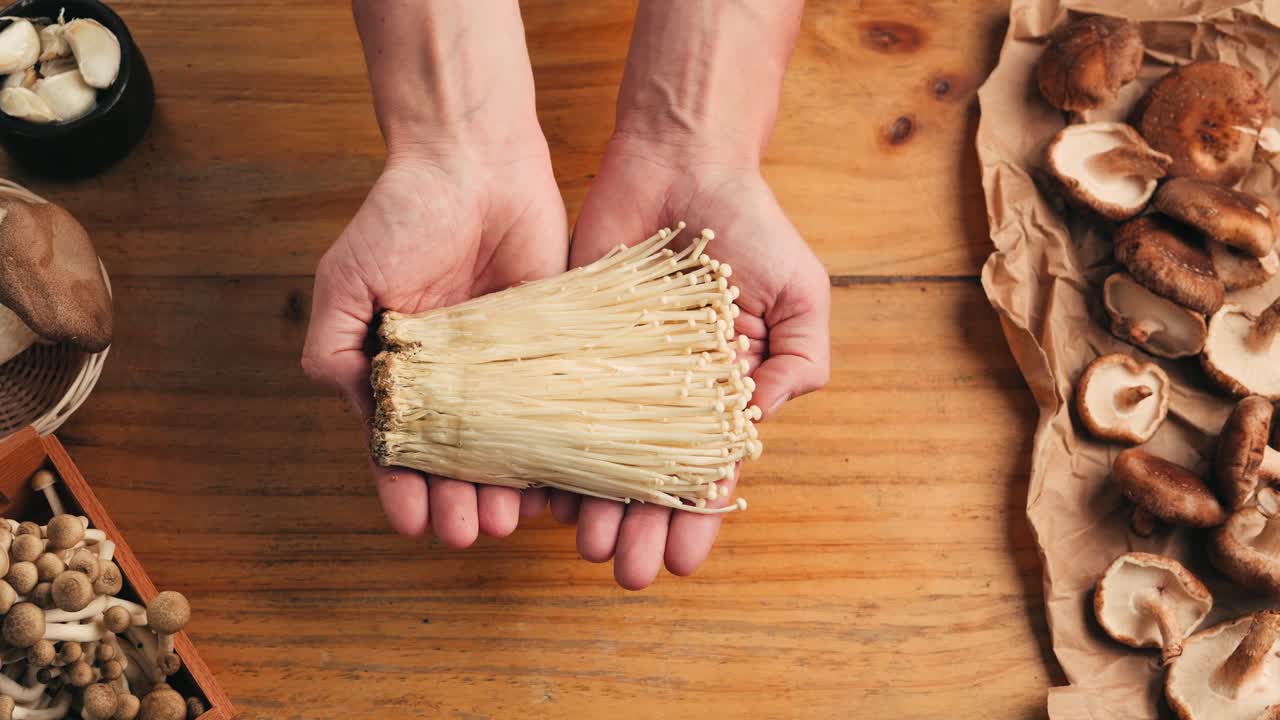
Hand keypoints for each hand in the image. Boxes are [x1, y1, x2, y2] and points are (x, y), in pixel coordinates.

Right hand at [302, 149, 567, 544]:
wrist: (475, 162)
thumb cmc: (402, 216)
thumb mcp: (347, 281)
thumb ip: (334, 348)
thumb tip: (355, 410)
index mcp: (402, 372)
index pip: (401, 449)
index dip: (404, 489)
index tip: (413, 522)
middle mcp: (456, 381)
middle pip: (457, 461)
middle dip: (458, 501)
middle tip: (468, 532)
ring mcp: (507, 369)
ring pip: (510, 448)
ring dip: (505, 491)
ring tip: (508, 521)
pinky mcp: (554, 349)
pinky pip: (557, 411)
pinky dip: (557, 450)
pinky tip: (557, 483)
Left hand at [558, 135, 831, 588]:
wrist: (680, 160)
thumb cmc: (750, 223)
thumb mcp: (800, 291)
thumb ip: (799, 361)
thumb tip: (757, 424)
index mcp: (720, 392)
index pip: (708, 469)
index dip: (697, 517)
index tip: (683, 562)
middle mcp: (662, 392)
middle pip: (649, 476)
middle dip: (641, 529)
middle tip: (627, 574)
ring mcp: (612, 370)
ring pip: (599, 453)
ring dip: (595, 505)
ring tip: (588, 548)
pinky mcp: (567, 342)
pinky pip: (553, 403)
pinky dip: (548, 446)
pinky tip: (544, 490)